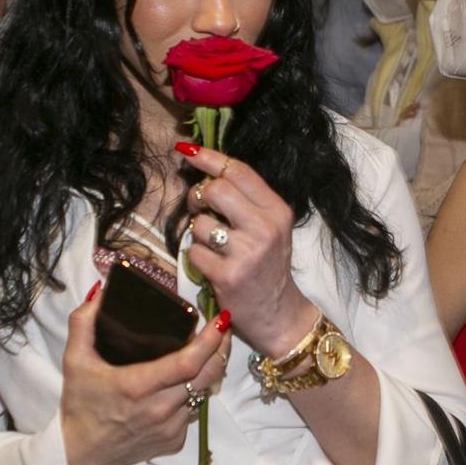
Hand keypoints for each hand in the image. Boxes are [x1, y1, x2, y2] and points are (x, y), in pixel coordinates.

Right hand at [59, 284, 233, 464]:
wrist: (80, 455)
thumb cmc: (79, 406)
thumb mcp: (74, 361)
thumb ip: (83, 322)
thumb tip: (100, 292)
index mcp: (138, 387)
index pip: (188, 362)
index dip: (211, 340)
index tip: (222, 319)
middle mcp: (160, 409)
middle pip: (207, 375)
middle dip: (221, 348)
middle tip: (224, 326)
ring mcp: (170, 428)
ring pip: (203, 393)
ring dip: (209, 370)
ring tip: (208, 349)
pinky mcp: (175, 441)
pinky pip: (193, 411)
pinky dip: (193, 393)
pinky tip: (183, 382)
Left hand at [180, 145, 316, 356]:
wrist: (279, 315)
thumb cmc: (268, 267)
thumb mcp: (270, 228)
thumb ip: (246, 201)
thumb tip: (207, 172)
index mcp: (277, 211)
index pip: (239, 171)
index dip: (209, 157)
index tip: (187, 149)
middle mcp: (265, 228)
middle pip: (216, 190)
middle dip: (198, 195)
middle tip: (198, 207)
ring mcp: (247, 253)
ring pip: (200, 223)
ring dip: (196, 232)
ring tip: (211, 245)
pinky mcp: (228, 276)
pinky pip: (193, 252)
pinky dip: (195, 257)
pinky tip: (211, 265)